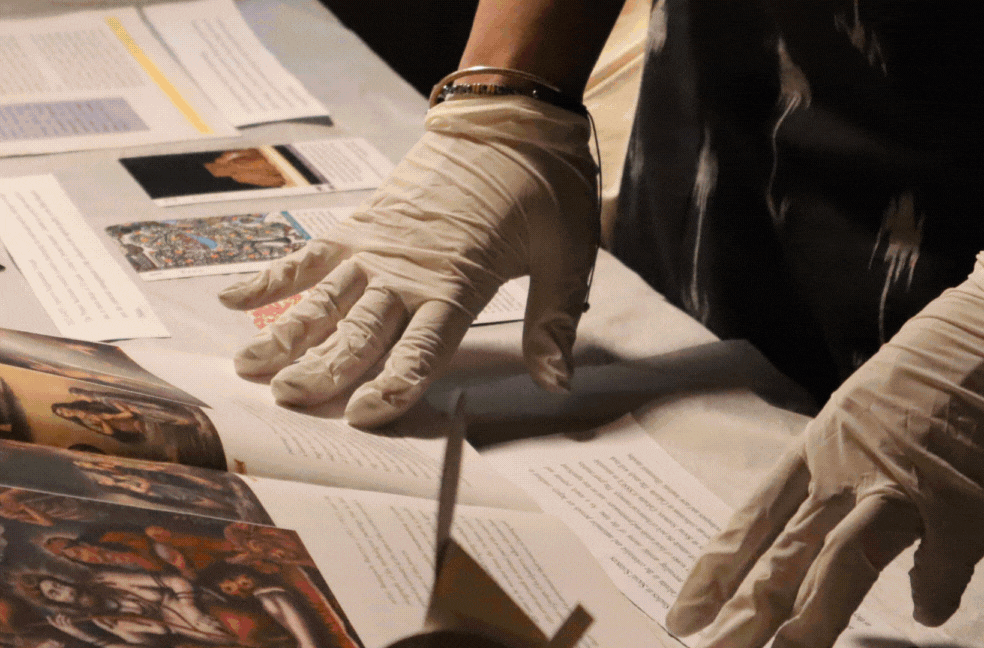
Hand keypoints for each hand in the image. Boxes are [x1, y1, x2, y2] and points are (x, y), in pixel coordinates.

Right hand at [219, 97, 598, 426]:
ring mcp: (377, 247)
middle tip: (285, 401)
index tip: (362, 417)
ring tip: (246, 368)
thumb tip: (558, 385)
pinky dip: (269, 276)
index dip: (393, 384)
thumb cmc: (545, 191)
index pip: (421, 348)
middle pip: (360, 332)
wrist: (511, 120)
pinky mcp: (362, 224)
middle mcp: (408, 272)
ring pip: (323, 300)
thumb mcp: (567, 258)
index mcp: (458, 286)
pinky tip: (230, 299)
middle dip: (322, 370)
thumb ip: (553, 324)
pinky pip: (308, 255)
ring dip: (285, 334)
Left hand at [666, 251, 983, 647]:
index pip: (753, 518)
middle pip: (783, 555)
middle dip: (744, 615)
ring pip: (840, 567)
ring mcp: (904, 489)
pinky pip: (938, 572)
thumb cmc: (946, 360)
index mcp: (820, 444)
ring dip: (812, 623)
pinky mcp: (964, 508)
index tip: (686, 613)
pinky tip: (927, 613)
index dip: (717, 571)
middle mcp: (848, 469)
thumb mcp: (872, 407)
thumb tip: (846, 511)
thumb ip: (852, 463)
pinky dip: (932, 596)